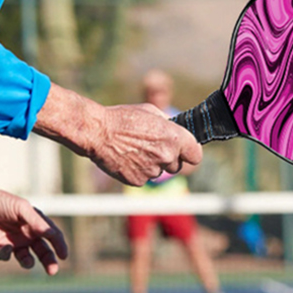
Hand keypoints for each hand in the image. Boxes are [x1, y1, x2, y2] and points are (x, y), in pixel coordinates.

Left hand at [0, 188, 67, 274]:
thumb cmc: (3, 203)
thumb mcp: (22, 208)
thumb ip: (36, 221)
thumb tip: (51, 234)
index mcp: (36, 224)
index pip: (52, 236)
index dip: (60, 246)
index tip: (64, 256)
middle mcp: (28, 235)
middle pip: (43, 252)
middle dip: (49, 262)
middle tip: (52, 271)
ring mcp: (15, 243)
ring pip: (27, 259)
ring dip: (29, 262)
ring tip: (28, 262)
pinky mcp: (1, 248)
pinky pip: (6, 256)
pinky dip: (6, 254)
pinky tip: (3, 246)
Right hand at [33, 83, 202, 185]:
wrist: (97, 132)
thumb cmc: (123, 118)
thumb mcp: (151, 112)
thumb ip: (168, 125)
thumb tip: (177, 131)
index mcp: (174, 137)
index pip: (196, 155)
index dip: (190, 153)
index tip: (185, 151)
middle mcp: (166, 156)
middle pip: (177, 166)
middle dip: (168, 159)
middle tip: (151, 147)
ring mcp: (152, 171)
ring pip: (159, 172)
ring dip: (151, 164)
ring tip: (133, 149)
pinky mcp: (138, 181)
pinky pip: (143, 178)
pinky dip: (137, 171)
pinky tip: (126, 158)